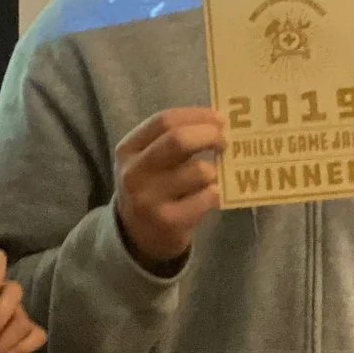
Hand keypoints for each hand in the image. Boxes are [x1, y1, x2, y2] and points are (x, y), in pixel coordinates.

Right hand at [114, 107, 224, 270]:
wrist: (137, 237)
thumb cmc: (152, 188)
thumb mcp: (149, 161)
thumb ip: (174, 140)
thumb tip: (218, 122)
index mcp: (128, 150)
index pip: (165, 121)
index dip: (197, 116)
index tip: (220, 119)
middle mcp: (134, 173)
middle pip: (178, 140)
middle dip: (209, 135)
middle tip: (225, 141)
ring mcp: (149, 199)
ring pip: (199, 171)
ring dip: (215, 170)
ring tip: (214, 175)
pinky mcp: (168, 222)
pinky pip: (207, 197)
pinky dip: (217, 193)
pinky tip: (213, 195)